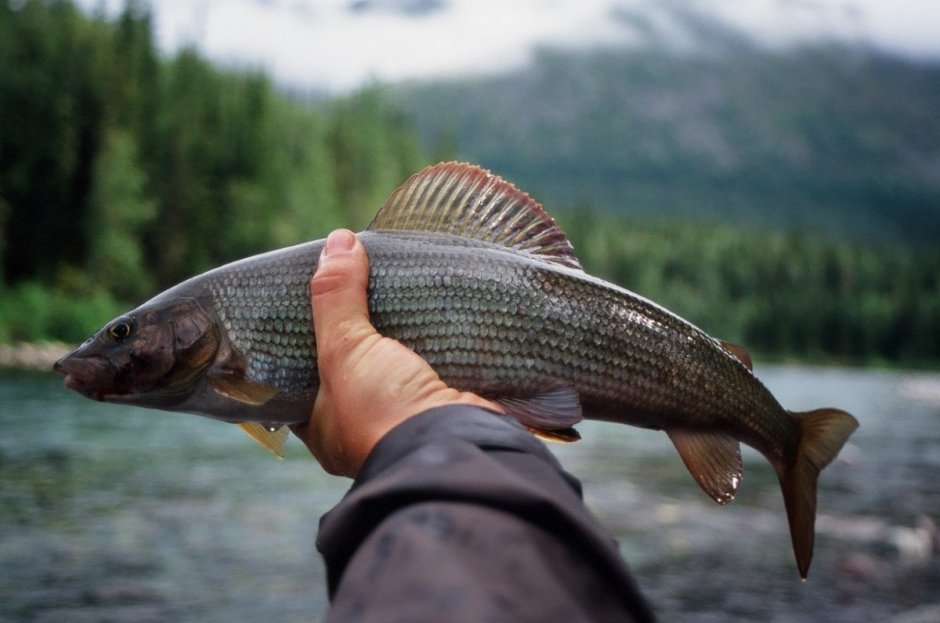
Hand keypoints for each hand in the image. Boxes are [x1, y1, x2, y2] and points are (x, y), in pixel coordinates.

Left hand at [290, 229, 502, 476]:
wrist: (457, 446)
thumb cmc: (383, 412)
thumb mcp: (345, 350)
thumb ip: (336, 297)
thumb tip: (337, 241)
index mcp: (326, 427)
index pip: (302, 378)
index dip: (303, 341)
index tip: (309, 304)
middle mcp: (364, 427)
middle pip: (354, 367)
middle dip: (358, 331)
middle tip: (357, 285)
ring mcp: (407, 418)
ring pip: (397, 365)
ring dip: (400, 334)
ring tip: (396, 288)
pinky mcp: (445, 404)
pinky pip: (435, 365)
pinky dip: (436, 341)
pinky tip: (435, 310)